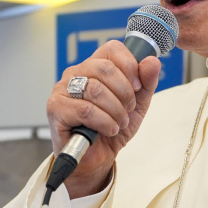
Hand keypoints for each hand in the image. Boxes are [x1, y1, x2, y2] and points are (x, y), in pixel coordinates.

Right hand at [47, 40, 161, 197]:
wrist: (96, 159)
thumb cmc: (111, 128)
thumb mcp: (136, 105)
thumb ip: (146, 83)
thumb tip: (152, 61)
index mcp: (94, 67)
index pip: (112, 49)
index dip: (129, 65)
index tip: (137, 86)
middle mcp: (76, 73)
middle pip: (105, 68)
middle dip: (125, 92)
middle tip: (128, 109)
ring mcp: (62, 89)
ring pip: (96, 89)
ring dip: (115, 111)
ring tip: (118, 123)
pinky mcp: (56, 108)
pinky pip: (85, 110)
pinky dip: (104, 122)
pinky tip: (108, 129)